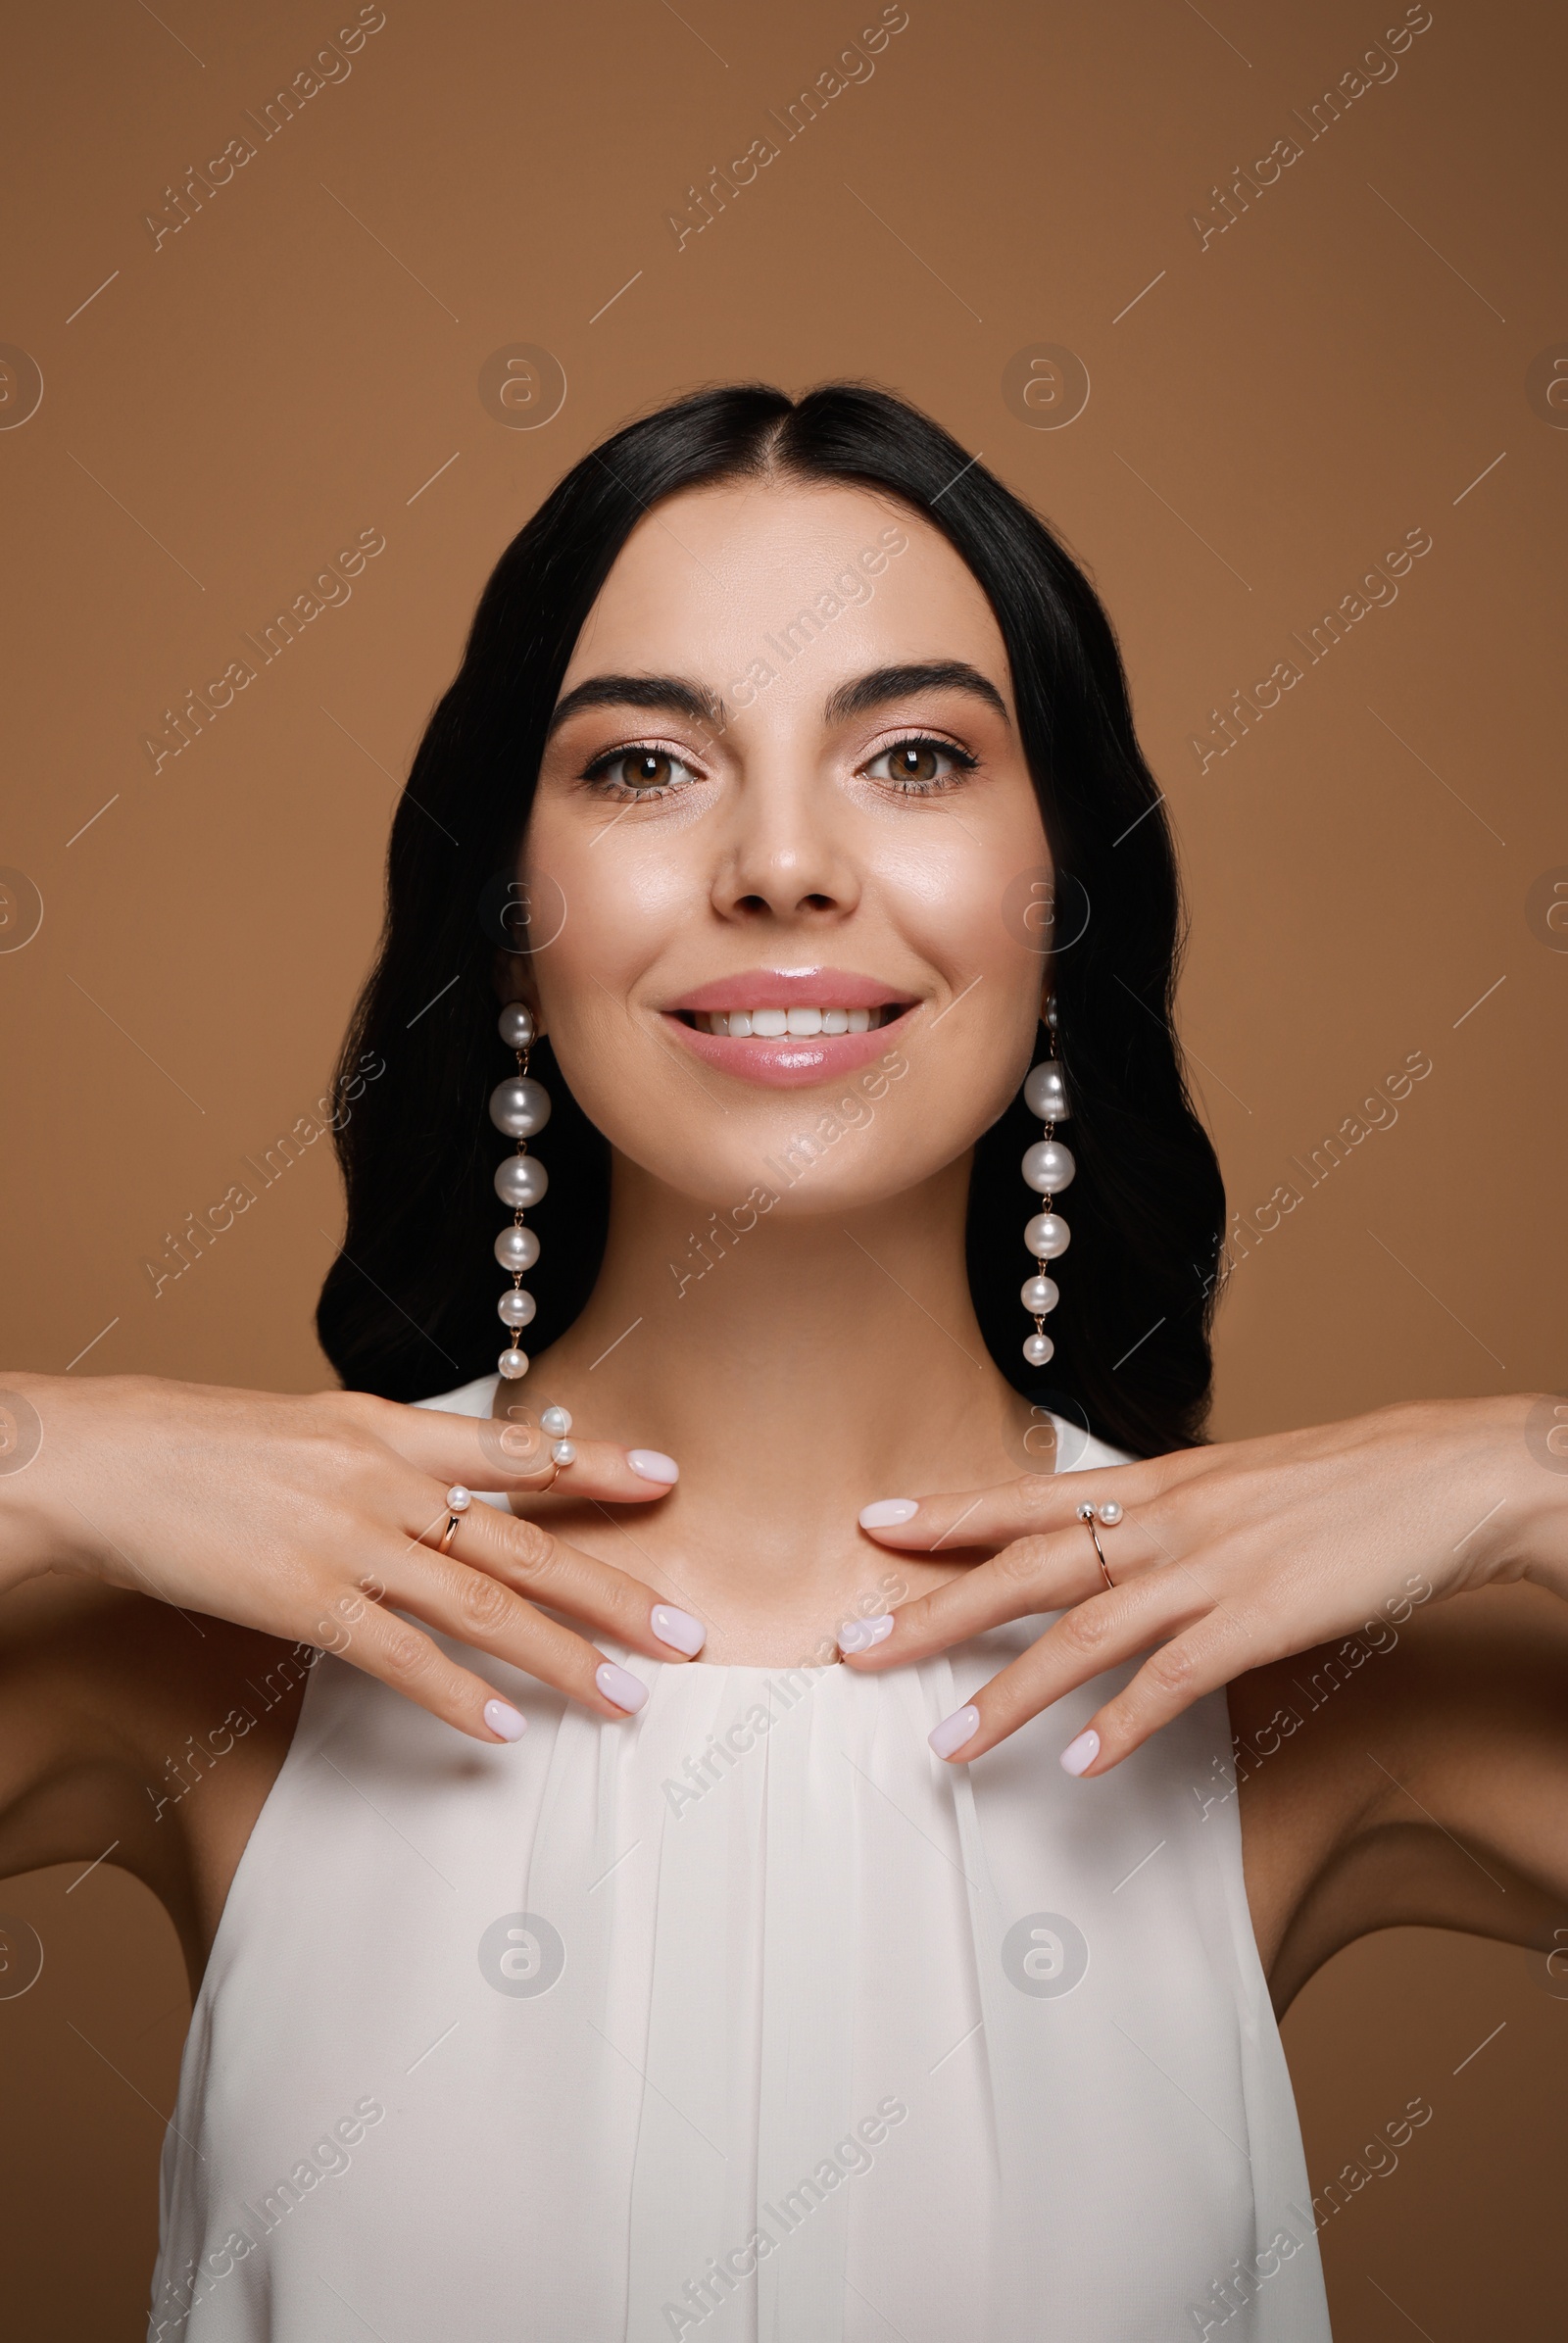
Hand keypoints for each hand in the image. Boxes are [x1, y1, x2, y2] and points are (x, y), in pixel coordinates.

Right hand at [0, 1373, 703, 1741]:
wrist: (110, 1459)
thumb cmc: (204, 1445)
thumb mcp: (313, 1427)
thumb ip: (388, 1456)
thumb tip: (448, 1492)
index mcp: (391, 1428)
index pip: (518, 1447)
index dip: (598, 1463)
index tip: (667, 1477)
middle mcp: (387, 1480)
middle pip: (526, 1543)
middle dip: (615, 1593)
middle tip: (686, 1634)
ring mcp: (350, 1541)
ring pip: (483, 1607)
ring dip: (562, 1659)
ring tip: (625, 1698)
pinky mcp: (304, 1600)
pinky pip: (398, 1657)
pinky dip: (455, 1696)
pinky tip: (501, 1731)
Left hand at [844, 1396, 1567, 1772]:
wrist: (1451, 1475)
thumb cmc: (1353, 1481)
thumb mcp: (1244, 1483)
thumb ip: (1177, 1514)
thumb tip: (1125, 1543)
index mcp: (1160, 1482)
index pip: (1027, 1497)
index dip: (947, 1513)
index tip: (874, 1524)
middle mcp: (1167, 1521)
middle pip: (1023, 1569)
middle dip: (933, 1611)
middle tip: (856, 1646)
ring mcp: (1209, 1570)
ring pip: (1078, 1637)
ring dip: (1004, 1697)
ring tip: (946, 1747)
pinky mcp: (1260, 1620)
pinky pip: (1171, 1682)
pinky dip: (1120, 1726)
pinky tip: (1078, 1764)